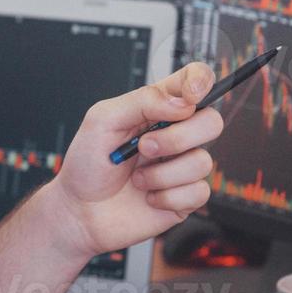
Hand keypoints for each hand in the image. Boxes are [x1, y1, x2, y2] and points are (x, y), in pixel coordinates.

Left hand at [45, 62, 224, 258]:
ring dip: (162, 173)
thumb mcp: (102, 120)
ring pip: (202, 162)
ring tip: (136, 178)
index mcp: (159, 108)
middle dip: (178, 137)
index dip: (202, 81)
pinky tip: (148, 196)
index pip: (196, 81)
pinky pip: (198, 192)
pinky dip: (166, 196)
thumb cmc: (87, 163)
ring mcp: (183, 166)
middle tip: (144, 147)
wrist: (80, 210)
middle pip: (211, 122)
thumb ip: (142, 102)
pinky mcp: (185, 197)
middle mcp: (176, 134)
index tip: (190, 96)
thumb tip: (182, 103)